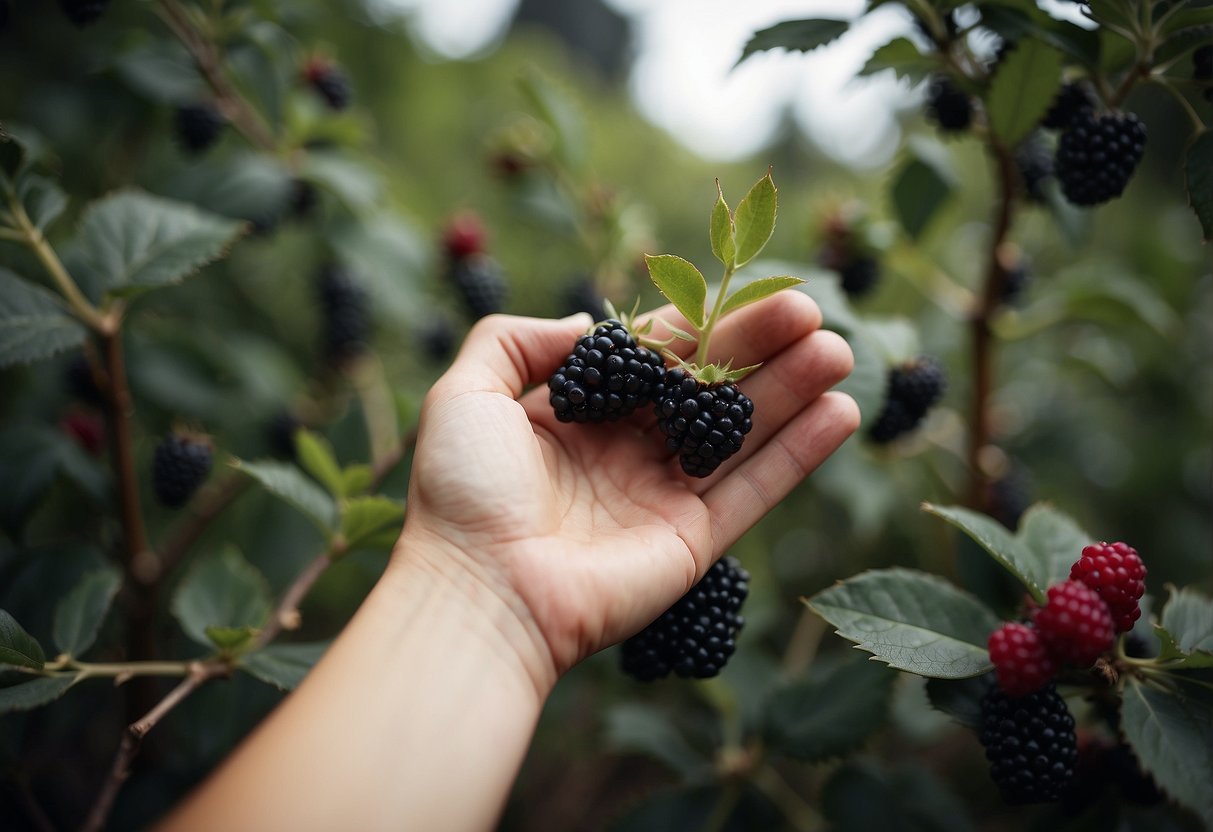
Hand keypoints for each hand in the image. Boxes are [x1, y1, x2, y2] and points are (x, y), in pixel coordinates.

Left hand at [394, 292, 857, 691]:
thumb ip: (515, 342)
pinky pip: (756, 490)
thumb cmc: (463, 493)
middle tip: (813, 311)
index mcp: (577, 415)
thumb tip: (584, 323)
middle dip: (760, 347)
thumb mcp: (465, 393)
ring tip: (841, 352)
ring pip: (740, 434)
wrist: (480, 593)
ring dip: (793, 391)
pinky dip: (800, 454)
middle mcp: (624, 451)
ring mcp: (661, 496)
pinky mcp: (692, 540)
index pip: (652, 357)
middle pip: (706, 388)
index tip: (748, 291)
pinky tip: (842, 414)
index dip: (702, 324)